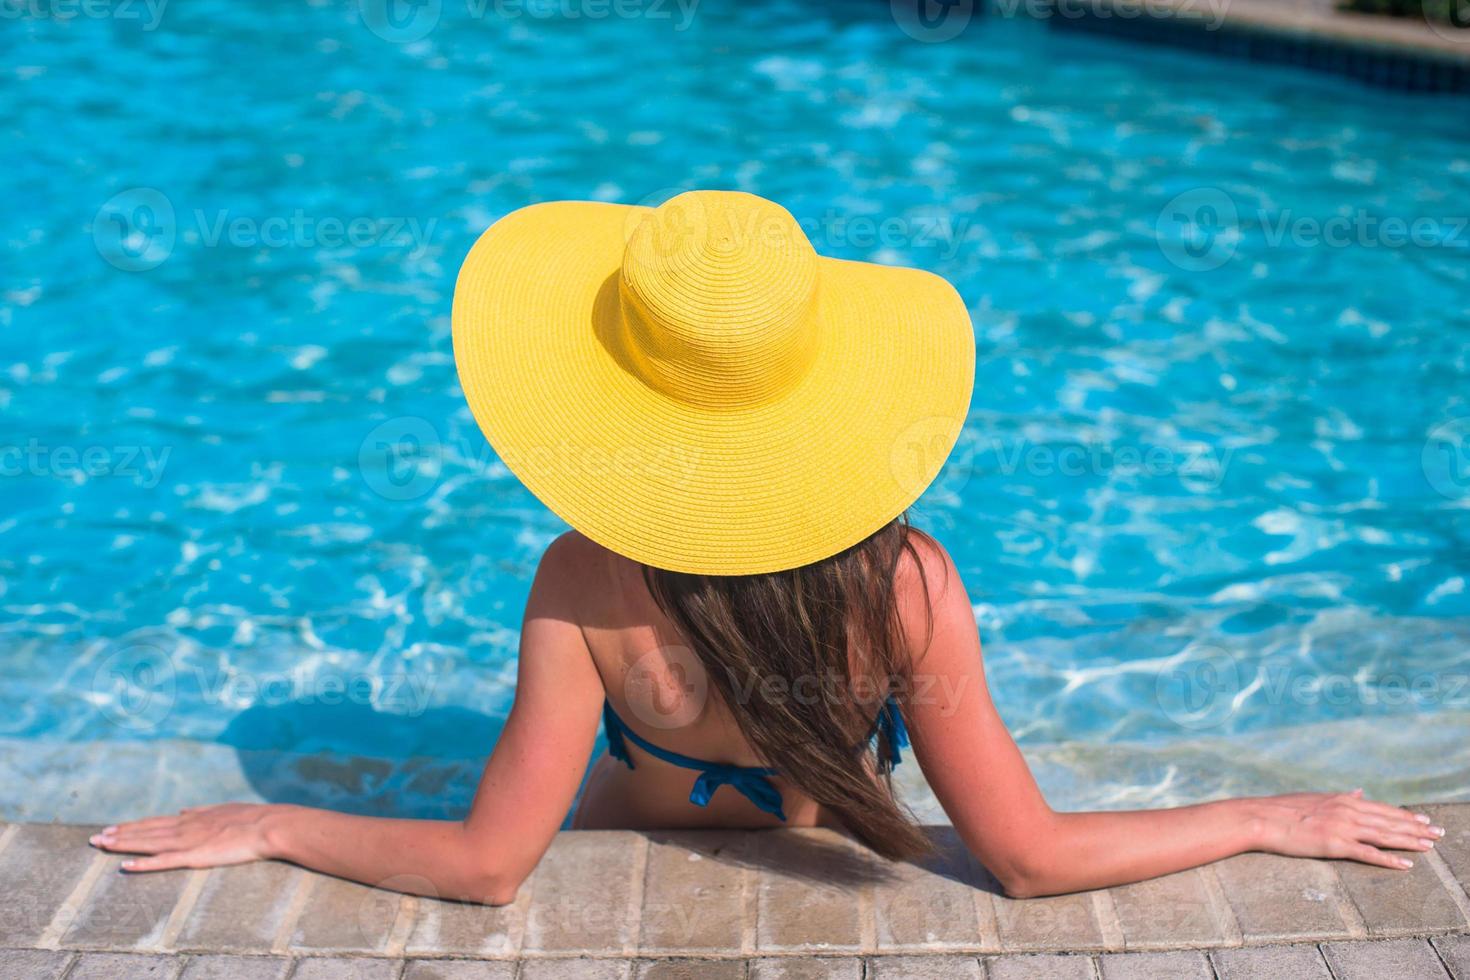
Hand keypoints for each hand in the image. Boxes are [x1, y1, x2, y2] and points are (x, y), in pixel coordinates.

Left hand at [90, 803, 281, 872]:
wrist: (268, 826)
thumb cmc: (251, 818)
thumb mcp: (223, 808)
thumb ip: (201, 810)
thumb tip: (182, 809)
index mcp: (192, 817)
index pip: (154, 822)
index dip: (132, 826)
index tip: (112, 828)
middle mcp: (185, 826)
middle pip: (145, 831)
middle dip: (119, 835)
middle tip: (95, 838)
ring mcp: (188, 841)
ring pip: (148, 843)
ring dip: (123, 845)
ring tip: (102, 846)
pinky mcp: (195, 856)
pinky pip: (164, 862)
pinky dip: (143, 864)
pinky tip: (126, 867)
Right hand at [1250, 789, 1443, 868]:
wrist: (1260, 817)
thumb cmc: (1282, 809)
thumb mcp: (1314, 798)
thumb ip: (1339, 797)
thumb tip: (1358, 791)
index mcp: (1342, 800)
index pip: (1381, 808)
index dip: (1405, 815)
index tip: (1424, 820)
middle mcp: (1347, 810)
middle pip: (1389, 821)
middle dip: (1417, 828)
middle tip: (1440, 833)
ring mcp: (1342, 827)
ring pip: (1384, 835)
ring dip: (1410, 841)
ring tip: (1431, 846)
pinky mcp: (1335, 845)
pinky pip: (1368, 854)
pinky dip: (1389, 860)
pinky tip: (1406, 865)